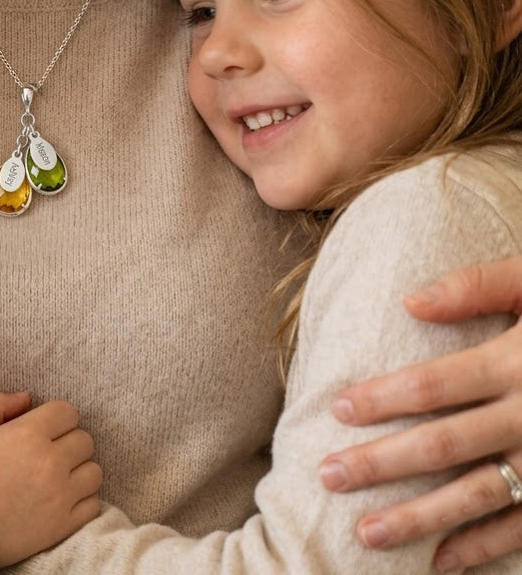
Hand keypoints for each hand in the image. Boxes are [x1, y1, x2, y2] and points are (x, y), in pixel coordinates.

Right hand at [0, 391, 102, 565]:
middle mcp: (50, 463)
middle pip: (84, 440)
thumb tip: (25, 398)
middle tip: (47, 449)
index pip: (67, 412)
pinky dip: (81, 499)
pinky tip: (60, 497)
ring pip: (93, 471)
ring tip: (57, 474)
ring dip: (78, 469)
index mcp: (27, 434)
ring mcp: (59, 497)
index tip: (43, 426)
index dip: (55, 416)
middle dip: (67, 440)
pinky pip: (93, 505)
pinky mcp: (62, 526)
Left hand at [319, 258, 521, 569]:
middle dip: (383, 464)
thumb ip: (476, 285)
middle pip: (445, 445)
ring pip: (478, 496)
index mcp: (517, 362)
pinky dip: (484, 547)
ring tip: (366, 534)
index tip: (338, 411)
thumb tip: (408, 302)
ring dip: (420, 518)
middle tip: (328, 476)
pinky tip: (440, 560)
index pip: (436, 384)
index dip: (384, 398)